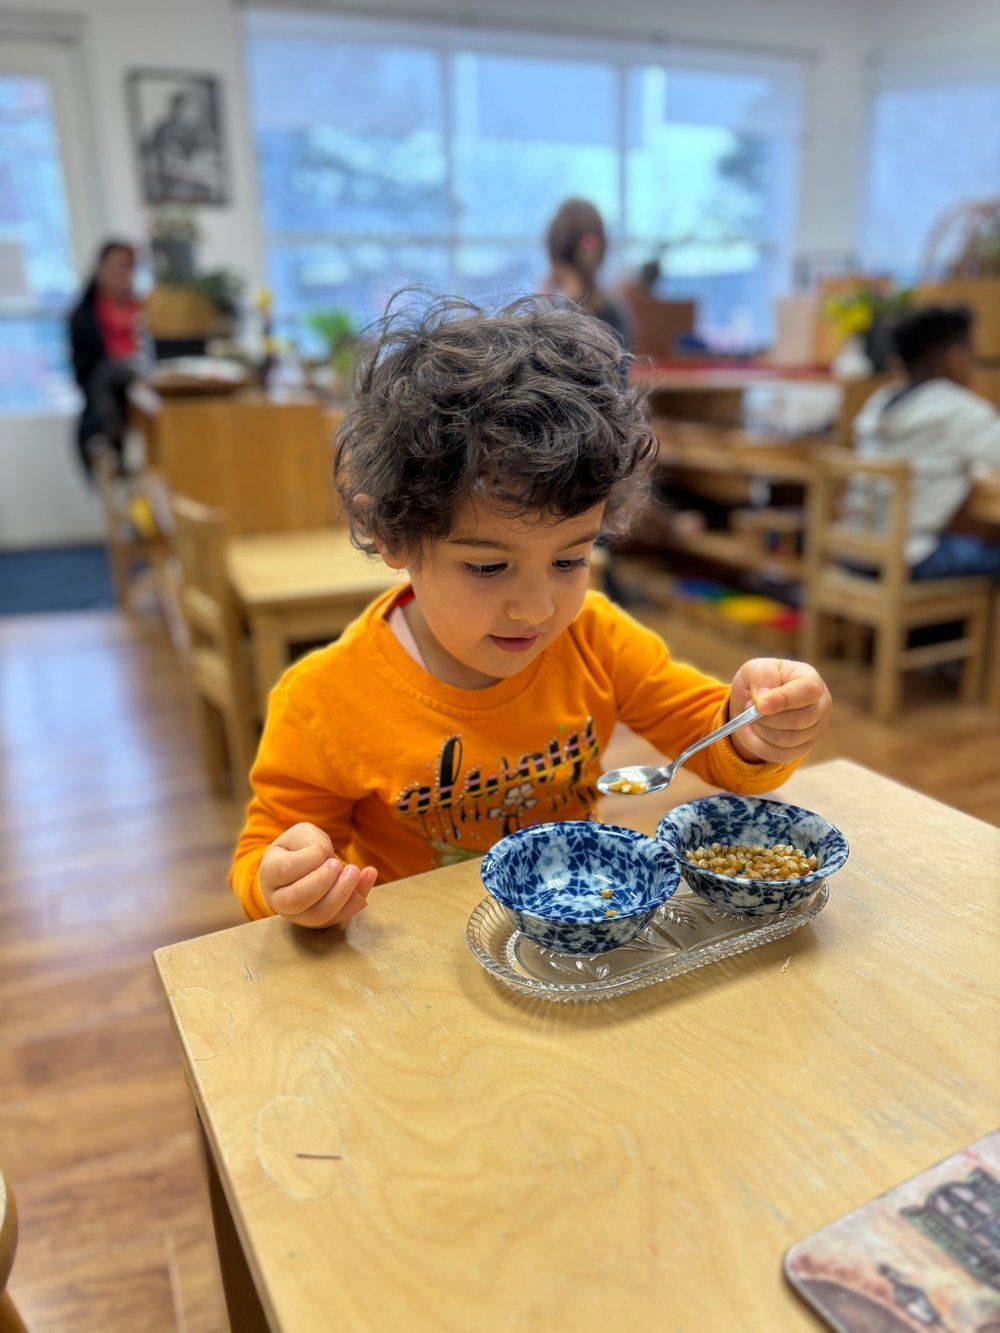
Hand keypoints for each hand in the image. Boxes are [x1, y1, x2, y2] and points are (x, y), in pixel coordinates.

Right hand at [258, 822, 376, 927]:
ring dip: (341, 894)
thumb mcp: (300, 835)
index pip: (286, 870)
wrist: (299, 867)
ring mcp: (298, 915)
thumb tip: (328, 858)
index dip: (310, 859)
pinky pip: (337, 918)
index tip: (324, 848)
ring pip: (318, 915)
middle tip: (340, 865)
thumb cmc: (297, 849)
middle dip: (323, 882)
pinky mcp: (319, 921)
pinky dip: (355, 901)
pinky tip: (368, 877)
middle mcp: (279, 899)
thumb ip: (311, 841)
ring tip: (356, 872)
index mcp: (270, 872)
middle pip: (297, 900)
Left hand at [728, 658, 830, 764]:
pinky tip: (752, 732)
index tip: (760, 705)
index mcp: (810, 679)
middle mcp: (820, 706)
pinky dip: (759, 745)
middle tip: (749, 707)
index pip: (808, 691)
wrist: (757, 703)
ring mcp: (815, 730)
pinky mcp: (803, 749)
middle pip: (799, 721)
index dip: (784, 699)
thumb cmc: (761, 681)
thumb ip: (761, 676)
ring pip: (788, 740)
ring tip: (750, 717)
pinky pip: (781, 755)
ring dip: (760, 730)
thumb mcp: (756, 668)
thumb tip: (763, 700)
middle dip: (766, 718)